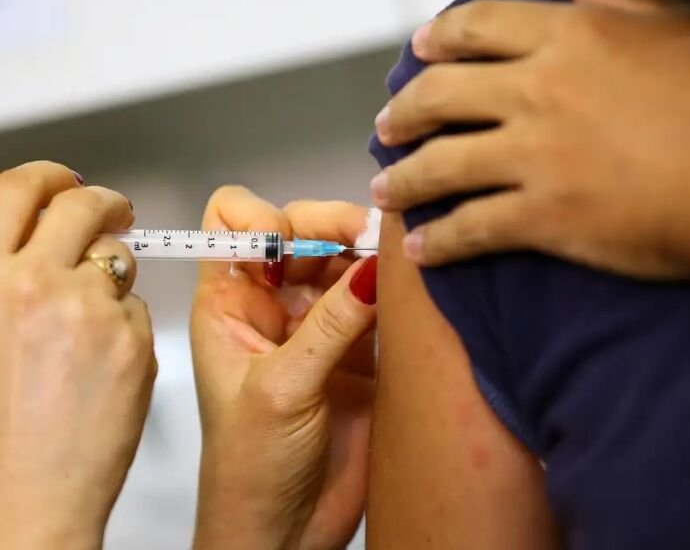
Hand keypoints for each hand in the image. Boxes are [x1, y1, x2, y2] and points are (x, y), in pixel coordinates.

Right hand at [0, 162, 155, 548]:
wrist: (19, 499)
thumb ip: (4, 279)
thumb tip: (24, 242)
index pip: (19, 190)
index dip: (48, 180)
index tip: (64, 183)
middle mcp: (33, 284)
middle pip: (83, 205)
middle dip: (104, 202)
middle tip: (114, 209)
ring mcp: (88, 311)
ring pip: (119, 258)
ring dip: (113, 271)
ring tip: (95, 313)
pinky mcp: (132, 341)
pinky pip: (139, 310)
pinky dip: (127, 323)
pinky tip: (103, 362)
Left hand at [191, 187, 376, 549]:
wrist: (287, 532)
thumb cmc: (250, 471)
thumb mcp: (280, 390)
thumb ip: (329, 327)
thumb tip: (373, 267)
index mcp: (230, 302)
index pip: (234, 222)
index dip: (263, 217)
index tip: (294, 243)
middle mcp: (275, 303)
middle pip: (302, 229)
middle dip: (334, 226)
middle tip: (370, 240)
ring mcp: (320, 323)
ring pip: (346, 259)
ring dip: (371, 254)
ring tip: (397, 262)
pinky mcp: (360, 348)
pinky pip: (380, 299)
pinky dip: (396, 288)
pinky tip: (412, 288)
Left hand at [369, 0, 689, 280]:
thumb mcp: (678, 29)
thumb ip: (621, 3)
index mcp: (569, 38)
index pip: (477, 29)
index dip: (436, 41)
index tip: (416, 54)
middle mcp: (537, 91)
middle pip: (440, 96)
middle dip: (402, 114)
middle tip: (385, 128)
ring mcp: (534, 155)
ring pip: (441, 166)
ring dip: (404, 180)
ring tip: (384, 189)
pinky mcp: (541, 216)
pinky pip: (470, 231)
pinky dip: (438, 245)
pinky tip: (420, 252)